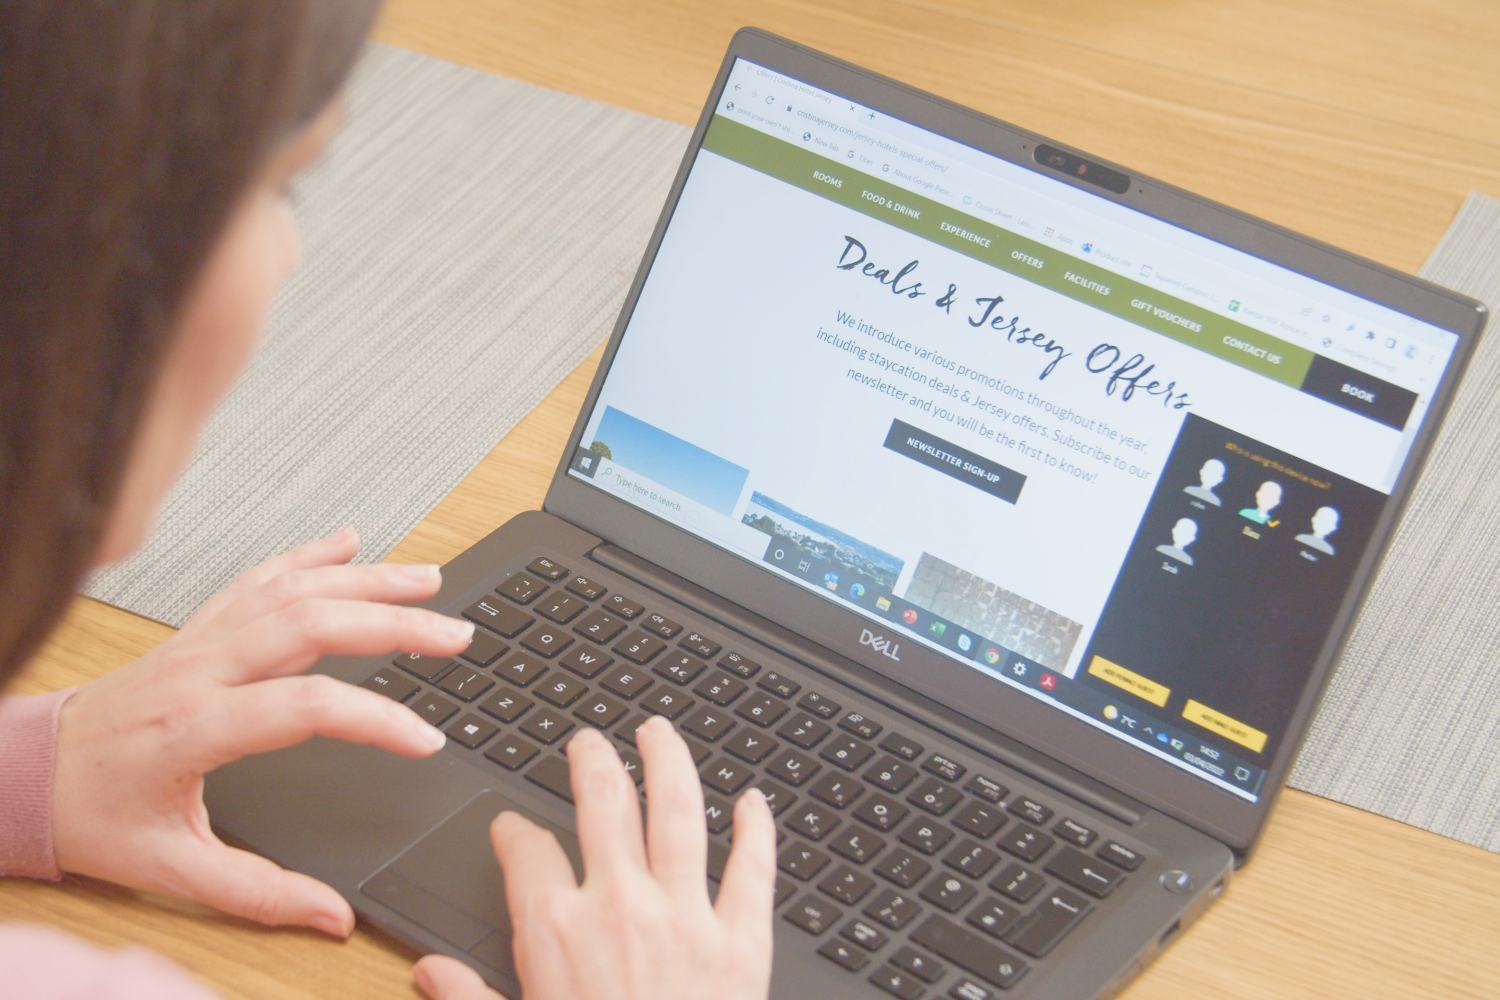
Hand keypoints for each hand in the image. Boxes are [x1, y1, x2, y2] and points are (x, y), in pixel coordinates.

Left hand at [52, 528, 473, 936]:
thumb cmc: (91, 814)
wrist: (26, 772)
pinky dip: (308, 555)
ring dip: (366, 580)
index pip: (307, 706)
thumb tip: (333, 916)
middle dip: (394, 623)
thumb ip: (259, 893)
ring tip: (427, 581)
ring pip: (293, 590)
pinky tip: (347, 543)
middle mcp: (202, 669)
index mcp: (197, 726)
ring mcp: (199, 640)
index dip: (376, 718)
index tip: (424, 740)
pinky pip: (258, 579)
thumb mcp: (170, 868)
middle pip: (313, 625)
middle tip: (455, 635)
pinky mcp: (197, 630)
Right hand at [413, 716, 777, 999]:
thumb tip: (428, 972)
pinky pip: (754, 867)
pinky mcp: (742, 939)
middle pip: (604, 802)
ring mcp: (686, 915)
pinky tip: (754, 801)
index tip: (513, 827)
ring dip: (669, 761)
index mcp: (556, 930)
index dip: (514, 831)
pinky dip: (758, 829)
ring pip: (679, 810)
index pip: (527, 850)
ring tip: (659, 732)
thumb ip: (470, 999)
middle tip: (590, 740)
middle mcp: (620, 905)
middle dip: (593, 760)